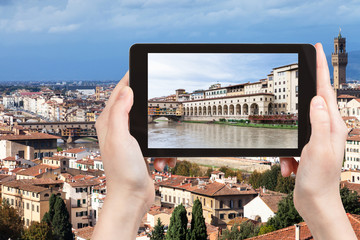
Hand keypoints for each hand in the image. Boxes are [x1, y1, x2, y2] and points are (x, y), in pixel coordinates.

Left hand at [93, 72, 175, 239]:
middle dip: (153, 110)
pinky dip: (163, 152)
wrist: (132, 198)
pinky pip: (158, 141)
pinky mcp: (141, 149)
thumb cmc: (123, 171)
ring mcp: (130, 139)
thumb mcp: (121, 138)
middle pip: (138, 106)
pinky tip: (160, 163)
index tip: (142, 66)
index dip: (130, 77)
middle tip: (164, 108)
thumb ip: (120, 112)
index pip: (119, 92)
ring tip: (159, 154)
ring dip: (161, 138)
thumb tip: (127, 89)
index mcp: (108, 122)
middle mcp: (117, 128)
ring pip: (152, 125)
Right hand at [280, 43, 355, 238]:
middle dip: (303, 95)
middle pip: (313, 103)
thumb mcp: (317, 150)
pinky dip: (286, 156)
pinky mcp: (307, 148)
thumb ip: (318, 123)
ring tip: (291, 165)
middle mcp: (327, 129)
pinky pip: (290, 144)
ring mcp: (317, 139)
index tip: (316, 49)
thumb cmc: (320, 181)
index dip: (321, 68)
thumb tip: (316, 99)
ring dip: (288, 145)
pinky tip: (290, 169)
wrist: (316, 203)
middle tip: (301, 78)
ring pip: (296, 126)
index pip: (325, 91)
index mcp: (332, 126)